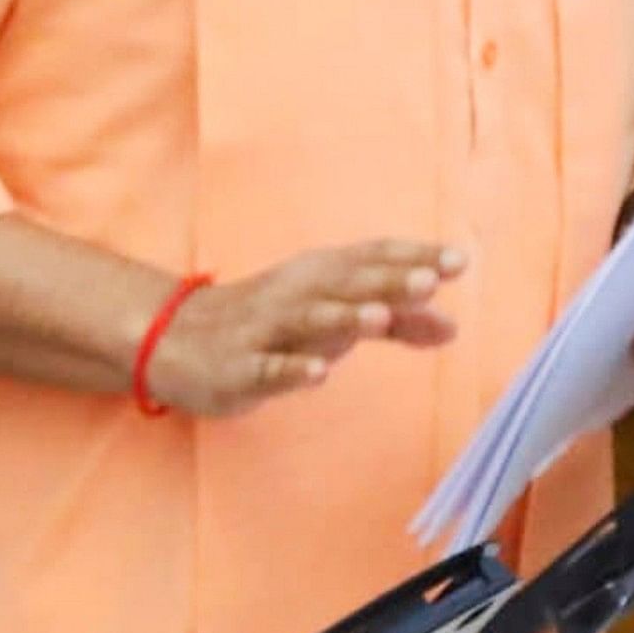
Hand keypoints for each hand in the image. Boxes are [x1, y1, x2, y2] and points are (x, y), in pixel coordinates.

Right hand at [151, 240, 465, 417]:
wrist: (174, 339)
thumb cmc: (272, 325)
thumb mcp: (335, 318)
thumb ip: (396, 321)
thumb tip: (454, 325)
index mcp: (320, 276)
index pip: (371, 258)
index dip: (413, 257)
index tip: (459, 261)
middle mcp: (294, 293)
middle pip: (344, 283)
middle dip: (386, 281)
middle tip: (430, 279)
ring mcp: (265, 329)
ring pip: (307, 320)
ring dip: (343, 316)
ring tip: (380, 317)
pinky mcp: (239, 367)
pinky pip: (267, 368)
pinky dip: (291, 369)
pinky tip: (318, 375)